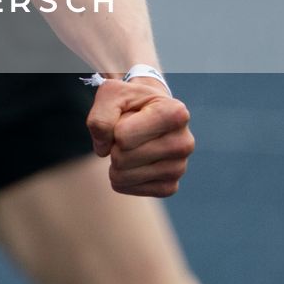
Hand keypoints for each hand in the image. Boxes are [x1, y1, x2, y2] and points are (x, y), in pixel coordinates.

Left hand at [86, 77, 193, 196]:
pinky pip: (130, 189)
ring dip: (115, 162)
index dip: (113, 127)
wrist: (149, 111)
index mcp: (175, 114)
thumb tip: (103, 151)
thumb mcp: (111, 94)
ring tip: (131, 146)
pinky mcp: (170, 186)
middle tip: (127, 133)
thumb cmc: (130, 101)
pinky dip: (121, 177)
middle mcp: (184, 143)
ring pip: (123, 176)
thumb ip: (100, 117)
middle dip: (113, 145)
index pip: (122, 136)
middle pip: (122, 158)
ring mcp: (180, 167)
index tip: (126, 117)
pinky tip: (133, 162)